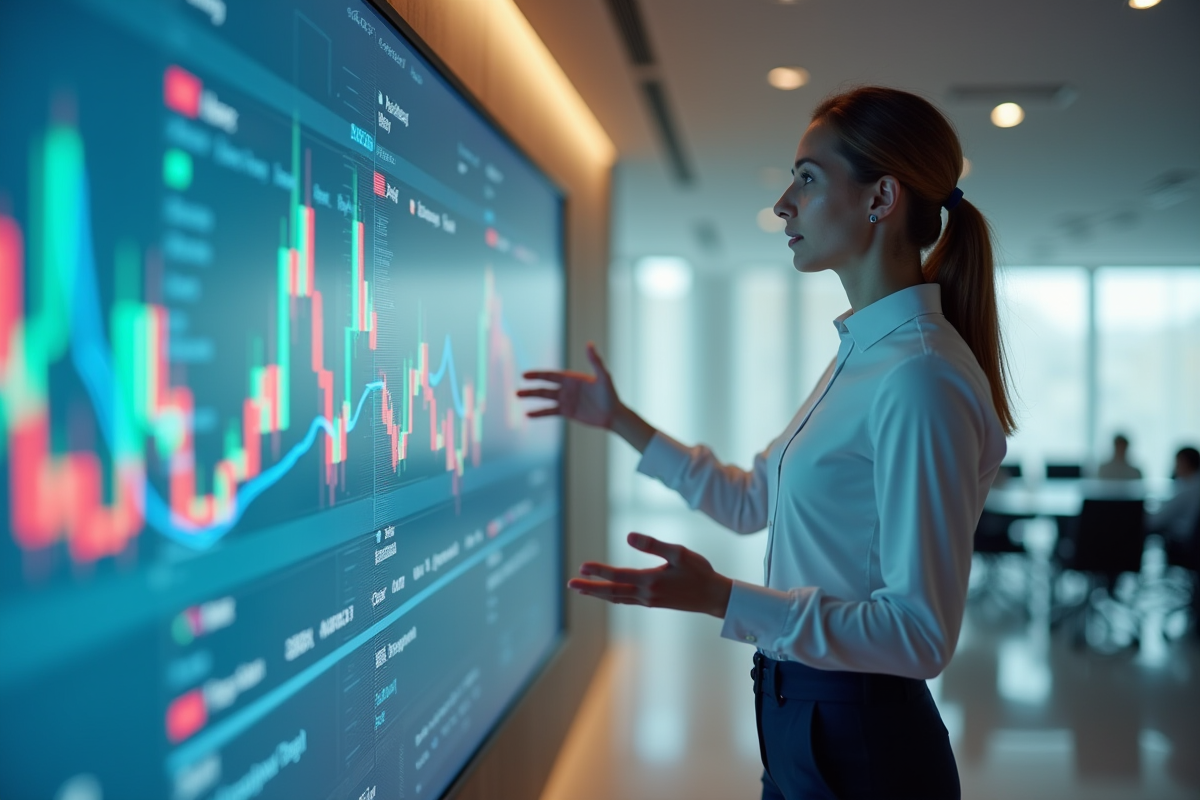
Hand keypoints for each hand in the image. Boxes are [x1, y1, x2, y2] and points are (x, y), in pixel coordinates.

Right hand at [517, 342, 620, 428]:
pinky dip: (539, 413)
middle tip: (517, 391)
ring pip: (544, 398)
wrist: (613, 414)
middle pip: (544, 387)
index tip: (524, 375)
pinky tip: (528, 414)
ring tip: (518, 398)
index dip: (537, 375)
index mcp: (572, 378)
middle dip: (531, 388)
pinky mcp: (567, 412)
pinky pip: (550, 412)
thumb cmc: (610, 394)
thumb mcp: (603, 377)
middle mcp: (566, 388)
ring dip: (531, 398)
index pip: (551, 375)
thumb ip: (595, 361)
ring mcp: (566, 400)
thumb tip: (589, 343)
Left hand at [568, 533, 733, 617]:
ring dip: (598, 594)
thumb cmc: (700, 571)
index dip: (598, 571)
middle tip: (570, 584)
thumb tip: (629, 535)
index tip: (582, 567)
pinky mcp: (653, 603)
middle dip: (589, 588)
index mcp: (651, 581)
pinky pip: (626, 600)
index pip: (618, 575)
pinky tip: (608, 594)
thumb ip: (653, 544)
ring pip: (617, 598)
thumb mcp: (679, 553)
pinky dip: (613, 597)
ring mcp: (649, 601)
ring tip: (582, 589)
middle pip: (611, 592)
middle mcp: (646, 594)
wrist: (715, 597)